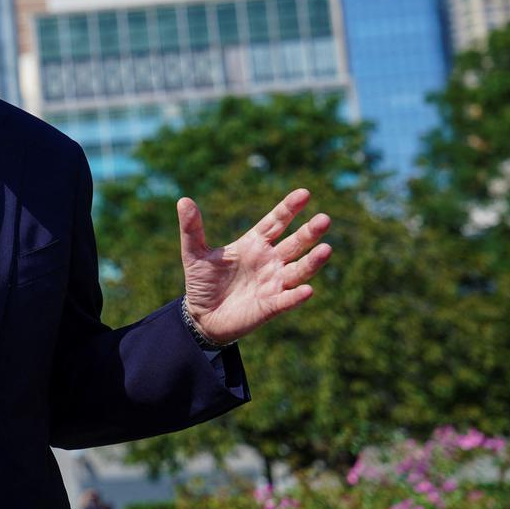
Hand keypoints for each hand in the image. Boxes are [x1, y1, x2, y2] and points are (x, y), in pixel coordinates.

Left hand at [178, 188, 331, 343]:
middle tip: (324, 219)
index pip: (276, 222)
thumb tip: (183, 200)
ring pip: (299, 270)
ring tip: (326, 249)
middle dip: (309, 232)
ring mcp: (273, 283)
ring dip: (313, 261)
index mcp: (254, 244)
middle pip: (294, 243)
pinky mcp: (270, 306)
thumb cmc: (202, 282)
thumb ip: (191, 228)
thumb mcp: (193, 253)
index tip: (305, 193)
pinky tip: (307, 290)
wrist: (201, 316)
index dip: (289, 208)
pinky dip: (296, 296)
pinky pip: (287, 300)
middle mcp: (270, 261)